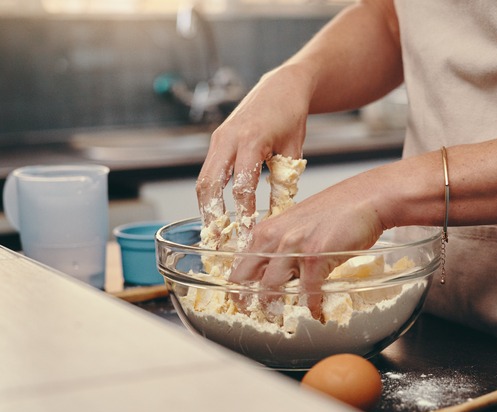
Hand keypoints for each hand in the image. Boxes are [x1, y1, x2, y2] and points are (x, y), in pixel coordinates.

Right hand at [196, 66, 312, 246]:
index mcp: (252, 140)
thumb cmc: (292, 116)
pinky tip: (218, 212)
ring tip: (215, 232)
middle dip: (212, 215)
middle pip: (209, 185)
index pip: (242, 186)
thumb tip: (279, 215)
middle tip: (220, 240)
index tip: (249, 236)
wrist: (282, 86)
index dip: (244, 214)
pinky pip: (208, 172)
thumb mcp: (293, 150)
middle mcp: (229, 139)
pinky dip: (210, 194)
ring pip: (203, 180)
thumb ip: (284, 180)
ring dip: (206, 207)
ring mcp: (219, 139)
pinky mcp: (217, 141)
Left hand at [229, 173, 385, 316]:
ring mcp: (293, 247)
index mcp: (267, 230)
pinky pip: (307, 292)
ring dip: (278, 306)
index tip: (244, 301)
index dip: (239, 287)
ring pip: (271, 289)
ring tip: (286, 314)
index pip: (240, 265)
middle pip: (246, 279)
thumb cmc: (337, 210)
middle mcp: (274, 238)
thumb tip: (276, 271)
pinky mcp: (316, 257)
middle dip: (249, 301)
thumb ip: (282, 245)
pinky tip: (317, 309)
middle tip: (260, 314)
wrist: (366, 199)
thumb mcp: (297, 224)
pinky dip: (312, 305)